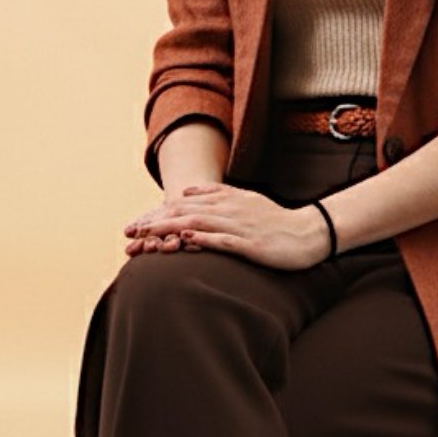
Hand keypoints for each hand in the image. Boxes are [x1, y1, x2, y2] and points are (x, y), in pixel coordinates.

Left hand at [123, 184, 331, 269]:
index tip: (134, 224)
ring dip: (170, 230)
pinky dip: (203, 239)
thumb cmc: (275, 221)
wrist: (308, 233)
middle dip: (154, 221)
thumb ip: (215, 194)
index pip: (183, 206)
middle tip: (129, 231)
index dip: (156, 214)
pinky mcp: (250, 244)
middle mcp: (229, 209)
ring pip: (198, 224)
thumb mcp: (244, 200)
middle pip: (184, 213)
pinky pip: (223, 240)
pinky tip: (185, 241)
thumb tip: (185, 192)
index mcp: (225, 200)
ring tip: (146, 235)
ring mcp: (239, 226)